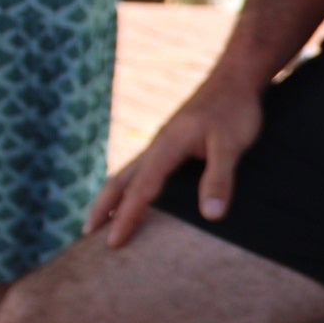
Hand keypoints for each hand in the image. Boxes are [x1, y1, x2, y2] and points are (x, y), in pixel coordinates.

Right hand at [84, 67, 264, 246]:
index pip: (141, 190)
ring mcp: (162, 143)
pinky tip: (135, 195)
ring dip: (112, 196)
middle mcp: (157, 146)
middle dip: (103, 207)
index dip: (127, 217)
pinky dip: (130, 185)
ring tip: (101, 219)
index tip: (114, 242)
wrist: (235, 80)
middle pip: (120, 180)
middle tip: (87, 234)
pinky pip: (142, 168)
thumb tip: (211, 216)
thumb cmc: (235, 111)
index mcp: (165, 147)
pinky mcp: (171, 143)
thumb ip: (219, 179)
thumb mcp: (231, 146)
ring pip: (128, 173)